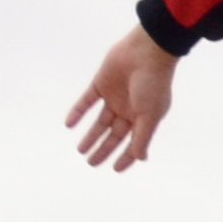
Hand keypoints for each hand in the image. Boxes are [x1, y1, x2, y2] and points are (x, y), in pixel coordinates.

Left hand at [69, 25, 177, 169]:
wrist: (146, 53)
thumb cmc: (153, 84)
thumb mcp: (150, 115)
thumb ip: (143, 137)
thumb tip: (140, 158)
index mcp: (144, 119)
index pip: (133, 143)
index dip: (125, 157)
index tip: (115, 169)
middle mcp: (129, 110)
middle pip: (113, 135)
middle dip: (103, 149)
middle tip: (91, 163)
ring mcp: (114, 97)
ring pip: (99, 122)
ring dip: (90, 136)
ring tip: (80, 150)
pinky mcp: (101, 84)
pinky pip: (86, 101)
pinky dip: (77, 112)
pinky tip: (69, 124)